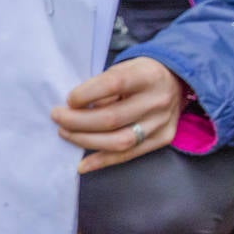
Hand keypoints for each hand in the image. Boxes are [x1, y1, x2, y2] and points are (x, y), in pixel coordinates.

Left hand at [51, 56, 185, 172]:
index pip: (112, 85)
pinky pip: (128, 155)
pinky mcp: (162, 139)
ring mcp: (162, 122)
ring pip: (119, 141)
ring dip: (85, 141)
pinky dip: (101, 161)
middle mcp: (158, 100)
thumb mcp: (123, 69)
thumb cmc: (139, 75)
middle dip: (77, 121)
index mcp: (147, 75)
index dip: (86, 94)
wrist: (175, 81)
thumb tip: (73, 108)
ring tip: (65, 133)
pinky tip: (82, 165)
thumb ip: (103, 86)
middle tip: (57, 118)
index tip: (69, 99)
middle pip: (111, 118)